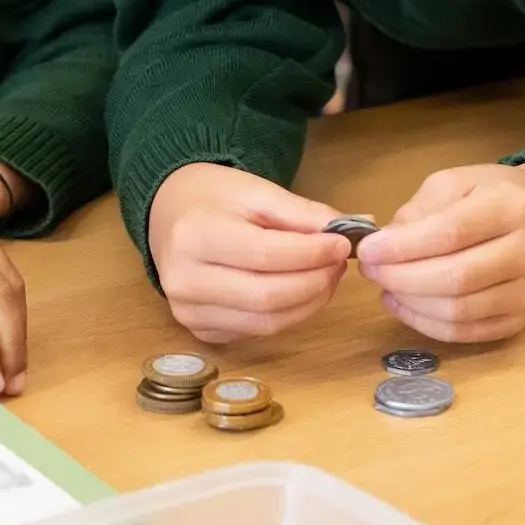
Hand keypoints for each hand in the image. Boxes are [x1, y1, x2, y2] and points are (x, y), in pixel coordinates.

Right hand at [145, 162, 352, 343]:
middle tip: (338, 264)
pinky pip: (255, 333)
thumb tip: (355, 228)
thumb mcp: (256, 191)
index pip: (267, 256)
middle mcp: (184, 280)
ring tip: (325, 277)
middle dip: (316, 283)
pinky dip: (287, 316)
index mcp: (194, 235)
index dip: (312, 254)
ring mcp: (188, 311)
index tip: (342, 244)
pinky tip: (298, 293)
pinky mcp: (198, 330)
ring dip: (308, 303)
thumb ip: (302, 213)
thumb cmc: (214, 199)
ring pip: (266, 323)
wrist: (169, 213)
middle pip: (268, 297)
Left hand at [358, 162, 524, 342]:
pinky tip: (403, 305)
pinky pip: (467, 333)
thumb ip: (418, 211)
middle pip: (456, 278)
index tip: (367, 249)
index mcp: (511, 207)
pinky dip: (427, 325)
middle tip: (370, 269)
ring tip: (384, 285)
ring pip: (460, 311)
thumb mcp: (453, 183)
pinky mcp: (520, 319)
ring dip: (411, 303)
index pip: (451, 233)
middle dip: (401, 277)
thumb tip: (384, 246)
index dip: (403, 246)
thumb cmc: (487, 196)